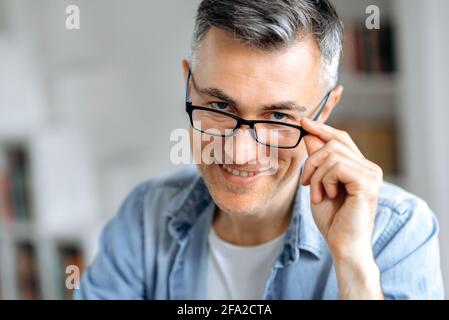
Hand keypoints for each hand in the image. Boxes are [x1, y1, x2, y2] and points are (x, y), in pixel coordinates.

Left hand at [300, 118, 383, 298]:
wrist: (342, 245)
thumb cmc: (332, 219)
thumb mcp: (319, 184)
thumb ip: (318, 161)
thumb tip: (310, 135)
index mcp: (360, 167)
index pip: (341, 139)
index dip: (322, 129)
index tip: (303, 122)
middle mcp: (369, 168)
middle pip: (333, 144)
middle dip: (311, 161)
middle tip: (306, 184)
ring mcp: (371, 175)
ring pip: (332, 155)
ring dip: (316, 175)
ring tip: (318, 195)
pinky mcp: (367, 183)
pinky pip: (337, 167)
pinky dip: (324, 181)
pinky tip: (326, 196)